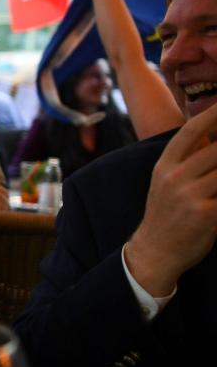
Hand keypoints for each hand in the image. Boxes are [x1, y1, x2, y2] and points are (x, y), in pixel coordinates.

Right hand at [125, 101, 216, 295]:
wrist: (155, 252)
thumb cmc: (166, 214)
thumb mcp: (166, 182)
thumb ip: (186, 160)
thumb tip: (208, 137)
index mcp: (165, 165)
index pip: (190, 132)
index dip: (211, 114)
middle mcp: (175, 177)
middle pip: (215, 149)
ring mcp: (190, 196)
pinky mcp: (206, 215)